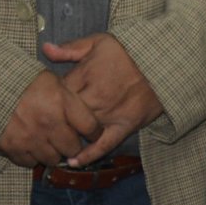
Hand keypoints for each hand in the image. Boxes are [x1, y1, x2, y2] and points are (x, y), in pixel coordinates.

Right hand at [0, 70, 101, 166]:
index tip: (93, 134)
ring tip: (44, 140)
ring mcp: (30, 138)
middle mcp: (47, 123)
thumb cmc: (20, 79)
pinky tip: (28, 144)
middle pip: (73, 149)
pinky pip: (30, 163)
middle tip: (64, 138)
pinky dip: (30, 156)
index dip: (95, 133)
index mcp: (60, 102)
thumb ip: (70, 98)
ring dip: (51, 152)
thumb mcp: (50, 79)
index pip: (91, 127)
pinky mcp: (12, 148)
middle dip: (71, 144)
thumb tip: (88, 119)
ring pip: (52, 159)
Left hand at [42, 34, 163, 166]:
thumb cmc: (128, 51)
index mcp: (85, 75)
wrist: (161, 64)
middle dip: (54, 120)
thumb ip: (71, 48)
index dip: (48, 98)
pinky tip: (75, 162)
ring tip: (53, 145)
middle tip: (45, 126)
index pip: (57, 92)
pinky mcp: (124, 127)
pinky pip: (104, 145)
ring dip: (68, 137)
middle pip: (65, 114)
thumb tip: (45, 49)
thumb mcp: (98, 41)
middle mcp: (95, 97)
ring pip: (81, 131)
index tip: (44, 102)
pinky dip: (90, 155)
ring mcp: (109, 114)